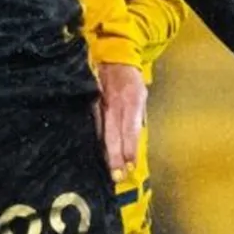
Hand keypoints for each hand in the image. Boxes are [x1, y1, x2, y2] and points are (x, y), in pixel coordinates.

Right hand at [94, 62, 146, 176]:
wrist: (113, 57)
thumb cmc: (131, 79)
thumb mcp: (142, 95)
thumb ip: (138, 117)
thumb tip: (136, 140)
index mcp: (131, 100)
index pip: (130, 129)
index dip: (130, 149)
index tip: (131, 165)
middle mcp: (115, 103)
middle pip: (114, 135)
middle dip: (116, 157)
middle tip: (117, 176)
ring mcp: (101, 104)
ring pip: (102, 132)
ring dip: (106, 152)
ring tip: (109, 170)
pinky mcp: (92, 103)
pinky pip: (95, 126)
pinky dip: (98, 140)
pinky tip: (99, 153)